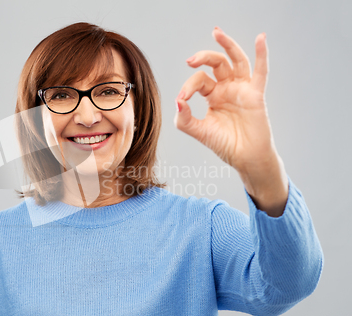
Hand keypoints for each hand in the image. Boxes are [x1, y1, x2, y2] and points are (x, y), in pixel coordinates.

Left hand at [175, 27, 287, 216]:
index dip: (189, 86)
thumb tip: (178, 100)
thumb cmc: (224, 144)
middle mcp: (228, 88)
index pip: (200, 80)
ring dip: (227, 45)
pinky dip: (261, 54)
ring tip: (216, 33)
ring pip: (236, 60)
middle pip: (216, 63)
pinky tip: (261, 38)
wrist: (245, 159)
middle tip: (190, 61)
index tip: (183, 98)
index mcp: (213, 95)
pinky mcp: (255, 95)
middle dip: (203, 58)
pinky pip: (261, 72)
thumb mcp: (199, 131)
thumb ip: (185, 118)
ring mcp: (242, 89)